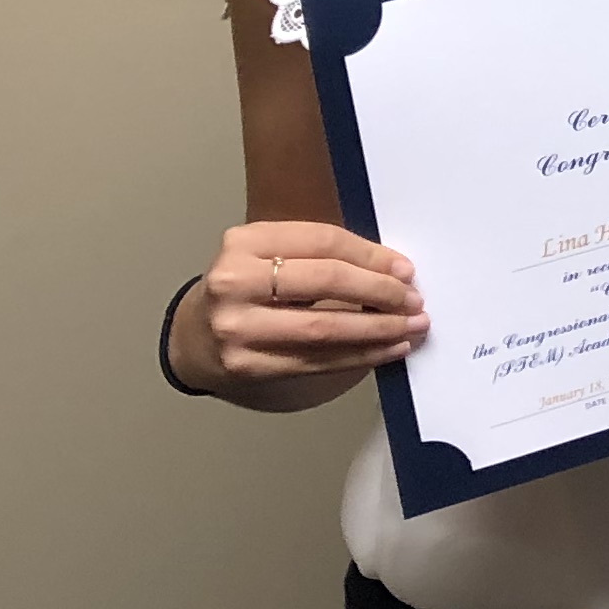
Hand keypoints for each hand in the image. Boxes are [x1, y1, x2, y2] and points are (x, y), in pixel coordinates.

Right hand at [178, 220, 425, 394]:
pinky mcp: (246, 366)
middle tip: (414, 300)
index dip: (371, 255)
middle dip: (380, 292)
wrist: (194, 338)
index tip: (405, 269)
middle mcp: (235, 281)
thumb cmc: (247, 289)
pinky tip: (387, 349)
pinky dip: (360, 356)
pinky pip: (316, 361)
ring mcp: (237, 327)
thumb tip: (394, 270)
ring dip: (378, 329)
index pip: (323, 241)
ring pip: (324, 328)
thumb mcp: (270, 255)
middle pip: (326, 282)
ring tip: (411, 327)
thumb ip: (321, 255)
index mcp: (244, 241)